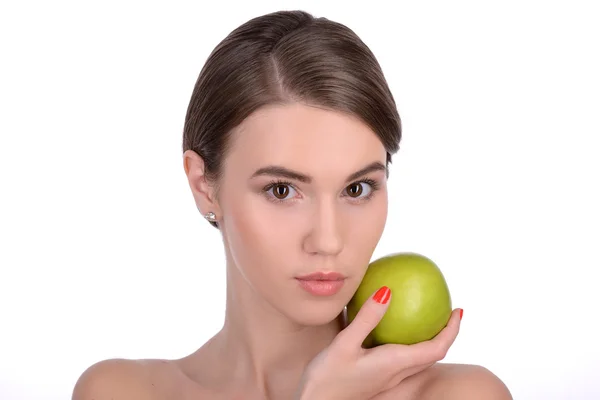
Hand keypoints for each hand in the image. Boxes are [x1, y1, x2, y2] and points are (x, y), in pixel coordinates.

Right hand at [295, 286, 461, 399]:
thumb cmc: (327, 378)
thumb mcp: (344, 344)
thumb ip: (367, 318)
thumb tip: (388, 291)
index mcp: (395, 363)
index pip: (436, 348)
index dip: (452, 330)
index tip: (458, 310)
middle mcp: (396, 372)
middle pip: (433, 354)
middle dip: (445, 333)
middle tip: (446, 311)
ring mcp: (387, 377)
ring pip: (419, 359)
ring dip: (429, 340)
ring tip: (425, 318)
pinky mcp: (377, 378)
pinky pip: (402, 359)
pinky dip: (409, 344)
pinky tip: (391, 331)